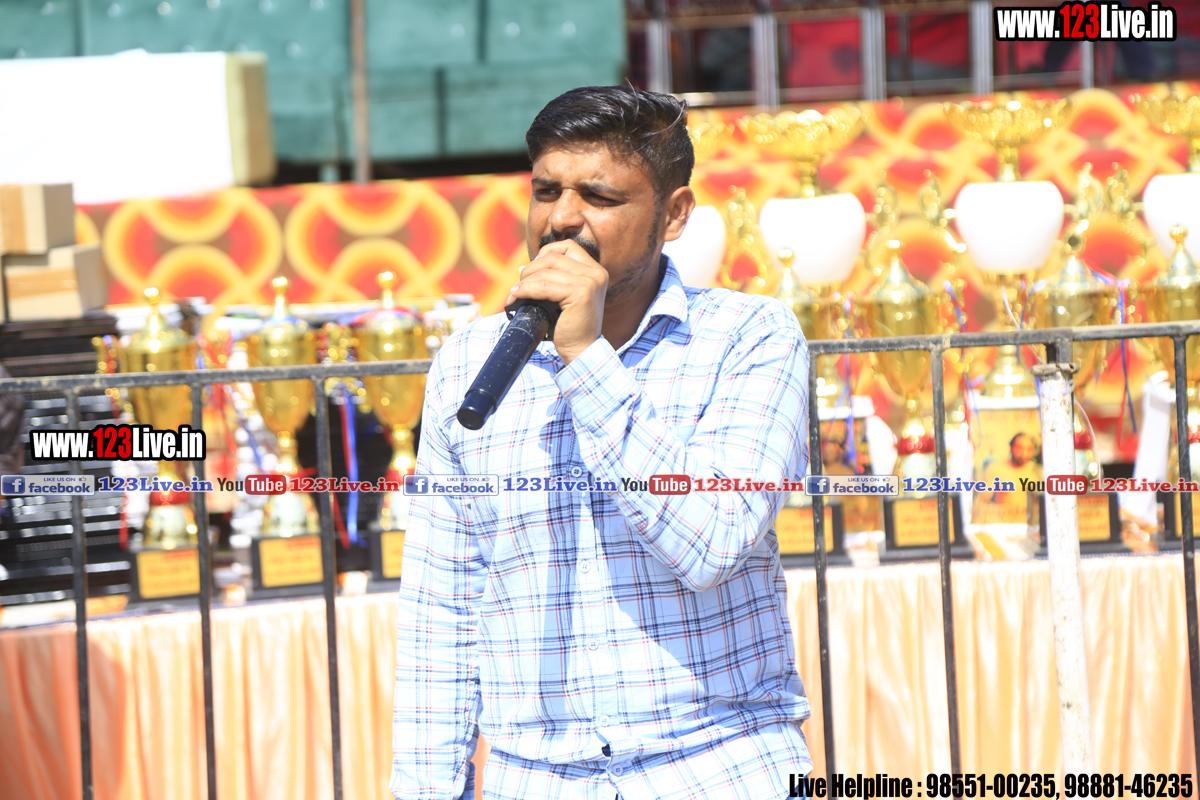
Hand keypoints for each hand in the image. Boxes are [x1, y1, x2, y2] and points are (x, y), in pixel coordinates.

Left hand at [505, 239, 606, 365]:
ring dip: (525, 281)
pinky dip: (527, 290)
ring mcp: (590, 282)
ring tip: (516, 294)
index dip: (544, 254)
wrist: (581, 350)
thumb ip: (553, 278)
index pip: (566, 247)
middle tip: (518, 286)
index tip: (532, 271)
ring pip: (546, 271)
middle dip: (530, 269)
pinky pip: (544, 286)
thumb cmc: (569, 326)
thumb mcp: (564, 296)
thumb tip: (523, 267)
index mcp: (595, 270)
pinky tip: (517, 296)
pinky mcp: (581, 294)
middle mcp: (596, 273)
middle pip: (553, 257)